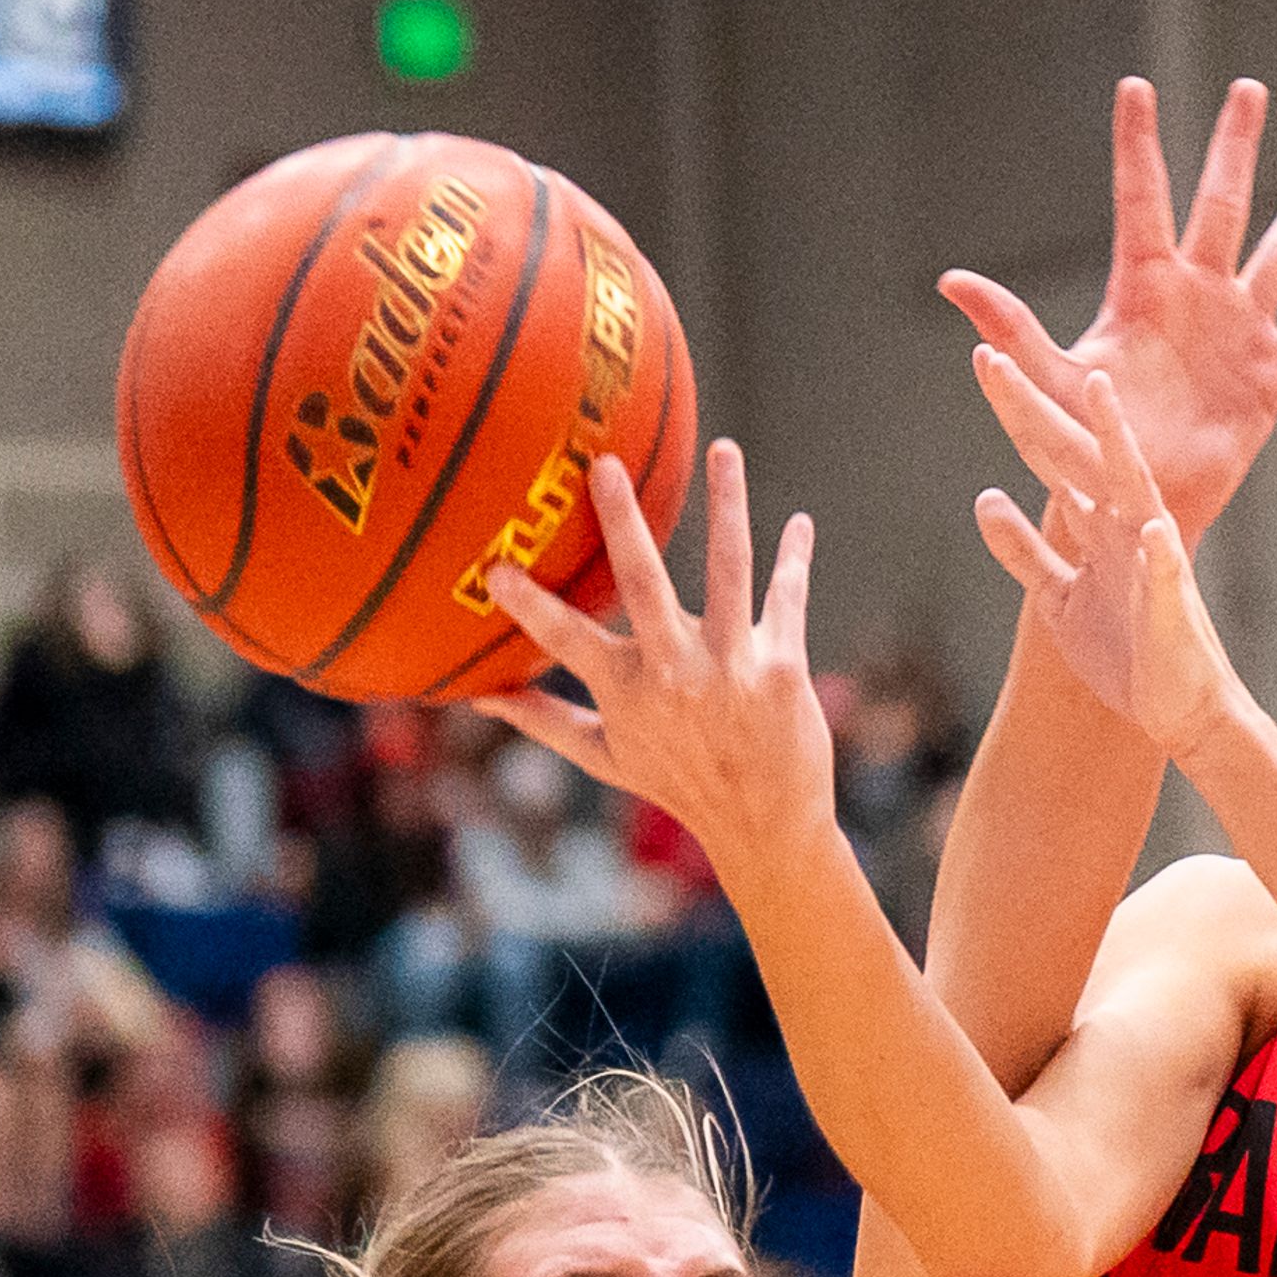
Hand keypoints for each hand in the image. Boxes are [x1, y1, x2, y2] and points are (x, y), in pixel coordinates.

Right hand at [473, 442, 831, 883]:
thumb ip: (543, 719)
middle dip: (624, 522)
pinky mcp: (783, 665)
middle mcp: (678, 672)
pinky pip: (787, 598)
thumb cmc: (678, 786)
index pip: (567, 639)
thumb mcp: (605, 758)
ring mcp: (734, 665)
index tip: (495, 567)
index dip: (529, 606)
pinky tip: (799, 522)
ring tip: (724, 450)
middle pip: (645, 584)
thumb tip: (476, 697)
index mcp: (628, 690)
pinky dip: (794, 558)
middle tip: (604, 465)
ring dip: (728, 506)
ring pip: (730, 570)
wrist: (764, 826)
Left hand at [943, 76, 1276, 536]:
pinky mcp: (1272, 378)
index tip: (1134, 86)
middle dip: (1234, 146)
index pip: (1141, 197)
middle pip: (1221, 203)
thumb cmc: (1083, 441)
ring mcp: (1239, 330)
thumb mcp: (1049, 379)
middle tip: (1250, 89)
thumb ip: (1010, 326)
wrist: (1132, 498)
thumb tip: (951, 283)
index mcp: (1144, 287)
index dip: (1137, 142)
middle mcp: (1196, 295)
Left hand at [971, 371, 1240, 756]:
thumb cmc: (1126, 651)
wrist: (1180, 711)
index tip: (985, 361)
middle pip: (1074, 454)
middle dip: (1034, 407)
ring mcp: (1151, 558)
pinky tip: (1151, 527)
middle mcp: (1126, 526)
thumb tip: (986, 498)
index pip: (1049, 455)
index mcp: (1097, 522)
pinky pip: (1167, 572)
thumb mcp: (1057, 596)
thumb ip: (1024, 549)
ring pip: (1130, 488)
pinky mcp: (1172, 603)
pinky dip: (1159, 552)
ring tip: (1101, 393)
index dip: (1016, 411)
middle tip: (995, 359)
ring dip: (1116, 442)